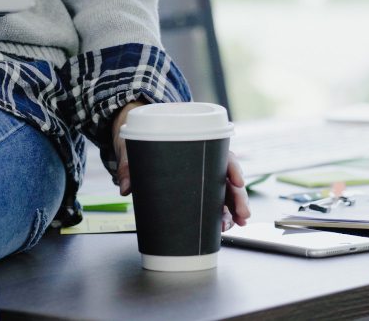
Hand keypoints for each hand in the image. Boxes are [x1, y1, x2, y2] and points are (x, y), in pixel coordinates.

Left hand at [111, 102, 251, 229]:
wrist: (138, 144)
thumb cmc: (144, 140)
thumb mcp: (133, 147)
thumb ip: (129, 165)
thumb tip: (125, 187)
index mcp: (197, 147)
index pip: (222, 156)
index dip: (232, 168)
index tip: (237, 181)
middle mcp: (204, 163)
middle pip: (228, 179)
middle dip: (238, 197)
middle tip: (243, 214)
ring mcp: (200, 179)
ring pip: (224, 194)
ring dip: (234, 211)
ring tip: (236, 225)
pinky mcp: (193, 193)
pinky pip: (212, 204)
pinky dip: (221, 216)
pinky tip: (224, 227)